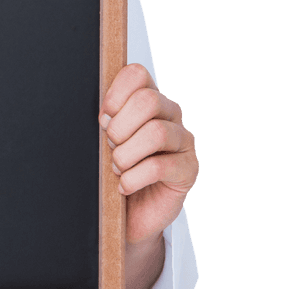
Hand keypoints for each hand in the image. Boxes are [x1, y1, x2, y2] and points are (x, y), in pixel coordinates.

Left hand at [100, 64, 198, 246]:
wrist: (127, 214)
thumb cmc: (112, 172)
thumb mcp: (101, 143)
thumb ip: (103, 122)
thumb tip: (100, 116)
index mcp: (147, 99)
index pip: (137, 74)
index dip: (115, 96)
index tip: (102, 120)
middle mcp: (170, 115)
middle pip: (148, 100)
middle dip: (120, 128)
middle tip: (110, 148)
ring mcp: (183, 141)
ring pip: (155, 133)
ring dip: (126, 155)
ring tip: (117, 169)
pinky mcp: (188, 169)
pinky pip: (160, 166)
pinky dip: (133, 178)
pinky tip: (124, 186)